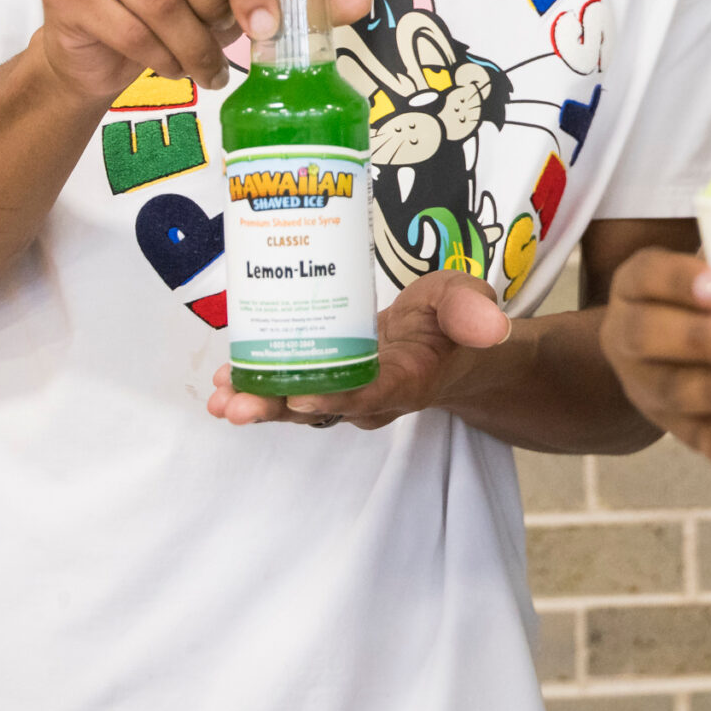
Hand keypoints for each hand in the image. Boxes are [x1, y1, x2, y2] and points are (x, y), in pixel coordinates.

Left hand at [208, 270, 511, 429]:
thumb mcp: (469, 301)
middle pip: (320, 408)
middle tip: (235, 403)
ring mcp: (344, 392)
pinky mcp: (325, 380)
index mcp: (408, 380)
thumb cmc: (453, 321)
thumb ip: (472, 311)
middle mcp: (370, 396)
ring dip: (257, 401)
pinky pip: (289, 388)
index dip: (335, 397)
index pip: (371, 394)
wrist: (446, 345)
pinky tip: (222, 379)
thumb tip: (491, 326)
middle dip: (275, 407)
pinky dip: (257, 385)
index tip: (298, 396)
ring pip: (296, 405)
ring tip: (219, 396)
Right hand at [598, 248, 710, 482]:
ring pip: (667, 389)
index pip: (650, 275)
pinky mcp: (662, 421)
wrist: (667, 344)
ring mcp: (639, 381)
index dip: (687, 283)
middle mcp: (625, 331)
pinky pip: (687, 437)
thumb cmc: (706, 296)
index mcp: (636, 283)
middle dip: (705, 340)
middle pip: (649, 335)